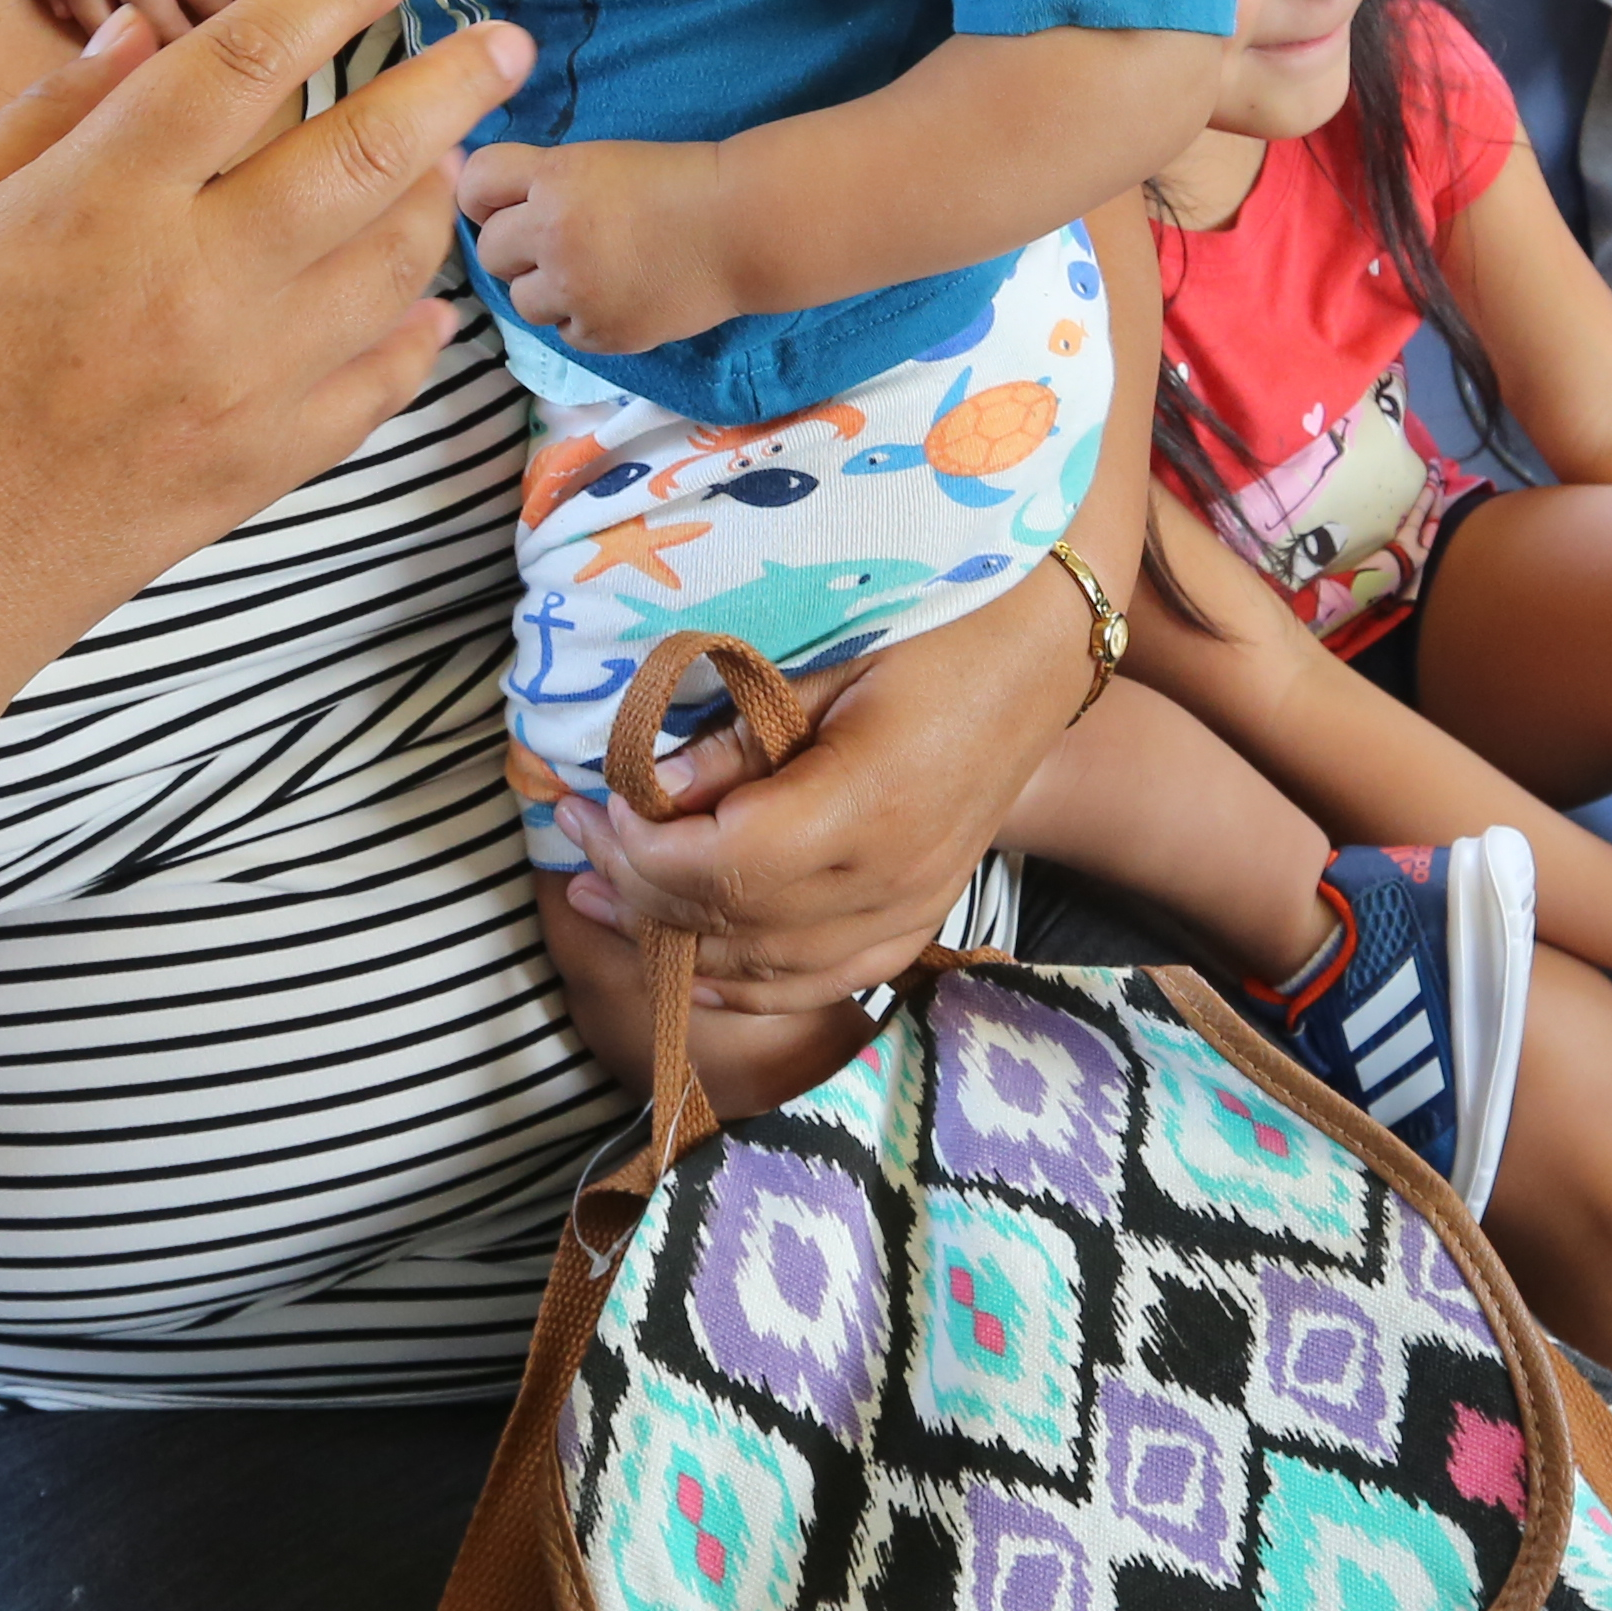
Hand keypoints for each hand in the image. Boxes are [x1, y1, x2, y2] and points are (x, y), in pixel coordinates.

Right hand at [0, 0, 522, 722]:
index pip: (242, 63)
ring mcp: (240, 384)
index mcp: (98, 205)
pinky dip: (413, 332)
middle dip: (450, 87)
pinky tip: (423, 302)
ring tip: (448, 162)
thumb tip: (137, 26)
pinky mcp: (261, 466)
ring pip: (389, 267)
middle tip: (506, 45)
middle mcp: (190, 284)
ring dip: (433, 202)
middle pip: (360, 158)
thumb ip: (45, 117)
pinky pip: (375, 384)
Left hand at [457, 137, 743, 356]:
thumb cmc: (678, 181)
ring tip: (588, 273)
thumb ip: (545, 181)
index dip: (486, 196)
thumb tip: (498, 207)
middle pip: (491, 251)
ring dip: (544, 289)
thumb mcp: (600, 160)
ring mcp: (575, 289)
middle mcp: (553, 233)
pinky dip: (582, 318)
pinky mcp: (600, 333)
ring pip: (520, 300)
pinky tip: (616, 295)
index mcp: (555, 177)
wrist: (741, 227)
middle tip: (554, 242)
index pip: (476, 185)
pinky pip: (563, 331)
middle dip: (516, 247)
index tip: (504, 204)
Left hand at [549, 565, 1087, 1029]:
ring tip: (595, 898)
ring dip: (672, 939)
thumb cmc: (937, 628)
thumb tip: (647, 792)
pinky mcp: (916, 918)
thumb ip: (738, 737)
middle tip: (570, 833)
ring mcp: (911, 908)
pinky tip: (688, 963)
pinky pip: (818, 982)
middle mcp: (893, 878)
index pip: (724, 864)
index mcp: (870, 804)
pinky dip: (744, 982)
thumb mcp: (829, 659)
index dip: (642, 847)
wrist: (1040, 651)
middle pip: (734, 920)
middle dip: (635, 885)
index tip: (592, 801)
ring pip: (765, 968)